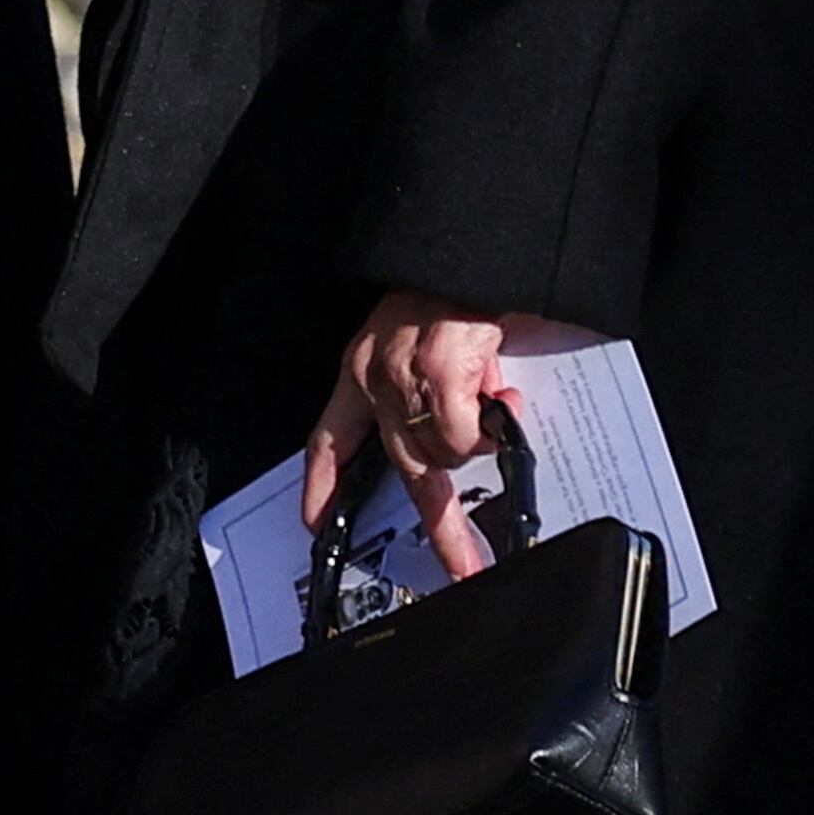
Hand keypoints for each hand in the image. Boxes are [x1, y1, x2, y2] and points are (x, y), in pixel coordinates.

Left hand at [302, 291, 512, 580]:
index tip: (317, 523)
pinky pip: (462, 434)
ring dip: (473, 445)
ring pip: (439, 454)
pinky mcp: (437, 374)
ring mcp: (402, 376)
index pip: (330, 437)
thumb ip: (435, 396)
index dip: (324, 484)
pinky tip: (497, 396)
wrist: (469, 251)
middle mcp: (373, 375)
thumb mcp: (423, 347)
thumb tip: (468, 441)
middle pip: (401, 468)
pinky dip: (487, 426)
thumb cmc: (451, 297)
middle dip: (443, 525)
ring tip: (491, 405)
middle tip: (464, 563)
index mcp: (360, 369)